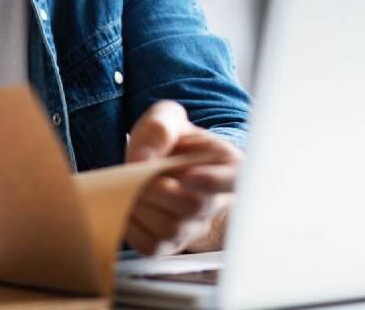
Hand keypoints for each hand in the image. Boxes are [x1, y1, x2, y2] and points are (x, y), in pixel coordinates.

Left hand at [124, 101, 242, 255]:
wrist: (155, 163)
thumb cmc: (168, 140)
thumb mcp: (166, 119)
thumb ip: (159, 129)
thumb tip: (143, 159)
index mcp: (227, 165)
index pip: (235, 180)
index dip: (214, 181)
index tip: (187, 177)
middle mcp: (217, 201)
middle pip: (194, 206)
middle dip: (158, 189)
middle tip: (139, 173)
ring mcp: (196, 226)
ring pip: (171, 229)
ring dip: (141, 206)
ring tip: (132, 186)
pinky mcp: (172, 244)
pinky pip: (151, 245)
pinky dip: (131, 225)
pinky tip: (129, 205)